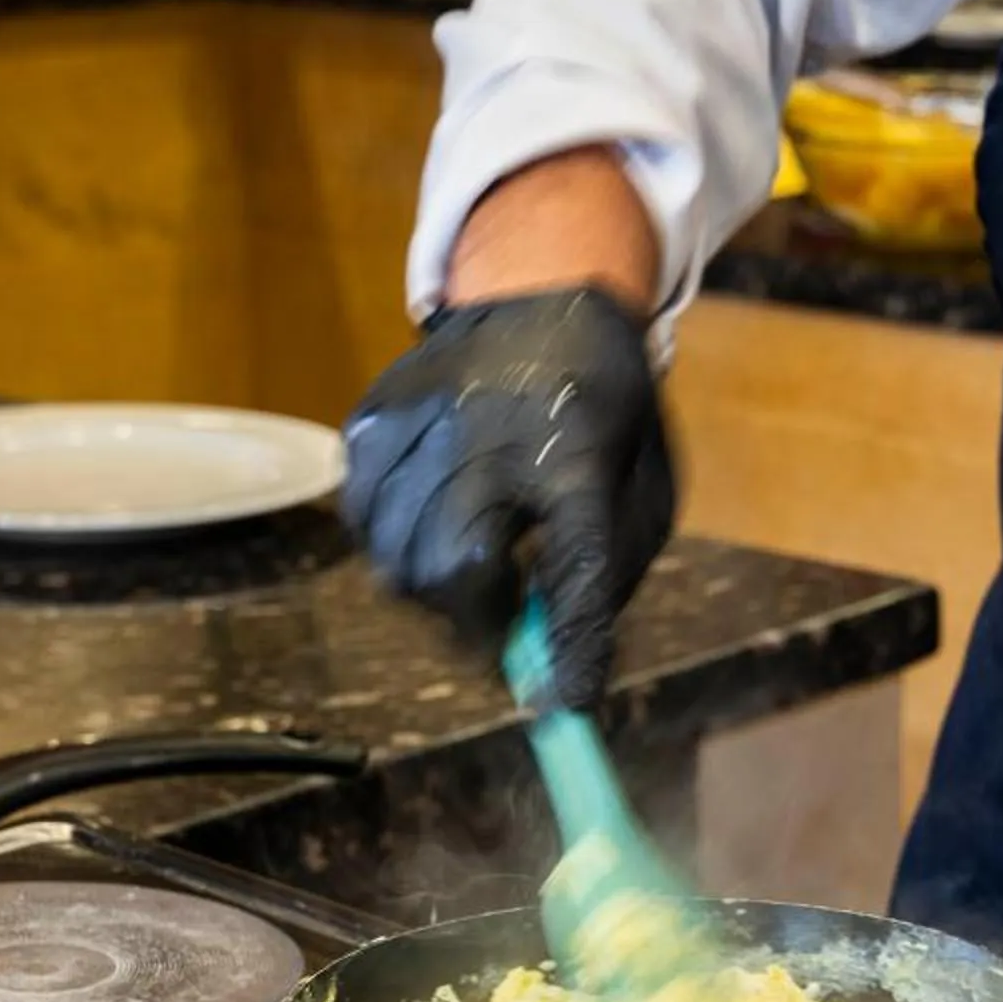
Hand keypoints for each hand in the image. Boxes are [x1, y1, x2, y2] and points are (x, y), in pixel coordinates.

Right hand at [342, 287, 674, 709]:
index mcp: (581, 454)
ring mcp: (421, 419)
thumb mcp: (640, 486)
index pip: (576, 569)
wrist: (542, 294)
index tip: (560, 708)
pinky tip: (429, 519)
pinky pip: (362, 517)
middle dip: (475, 623)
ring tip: (470, 564)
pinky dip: (391, 541)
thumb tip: (552, 664)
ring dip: (432, 589)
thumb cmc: (604, 411)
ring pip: (397, 555)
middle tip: (500, 625)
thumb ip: (601, 575)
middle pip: (455, 570)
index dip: (568, 646)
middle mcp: (492, 434)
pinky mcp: (374, 415)